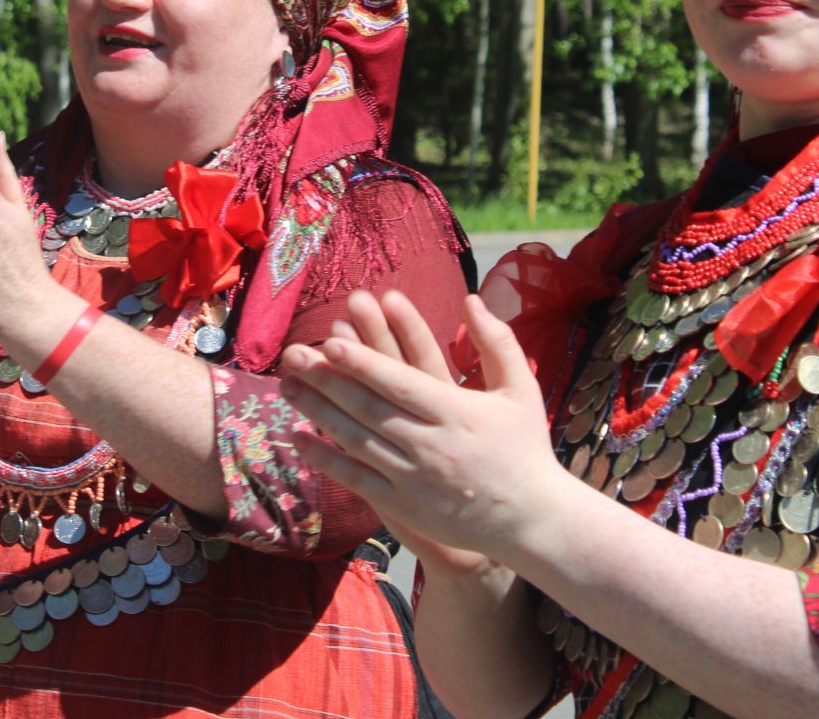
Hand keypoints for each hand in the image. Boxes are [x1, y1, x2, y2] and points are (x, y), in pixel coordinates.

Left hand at [314, 291, 501, 580]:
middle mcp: (432, 444)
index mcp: (457, 411)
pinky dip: (325, 459)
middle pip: (369, 408)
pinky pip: (356, 479)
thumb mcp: (520, 389)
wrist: (532, 520)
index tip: (332, 339)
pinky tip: (299, 436)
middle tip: (292, 353)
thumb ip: (496, 342)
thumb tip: (471, 298)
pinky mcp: (404, 506)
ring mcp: (414, 478)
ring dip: (317, 412)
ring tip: (286, 385)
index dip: (365, 362)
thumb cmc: (525, 448)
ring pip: (355, 441)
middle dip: (326, 379)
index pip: (402, 382)